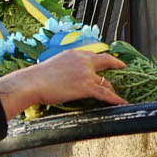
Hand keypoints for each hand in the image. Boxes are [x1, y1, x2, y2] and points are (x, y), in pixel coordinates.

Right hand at [0, 51, 125, 117]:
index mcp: (74, 53)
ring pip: (105, 81)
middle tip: (124, 69)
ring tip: (119, 94)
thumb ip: (66, 66)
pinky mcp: (86, 86)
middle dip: (116, 65)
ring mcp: (85, 73)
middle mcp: (83, 60)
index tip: (109, 60)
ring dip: (113, 89)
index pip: (94, 54)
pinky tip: (122, 102)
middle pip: (105, 61)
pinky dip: (115, 98)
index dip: (103, 58)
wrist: (32, 83)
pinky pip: (105, 93)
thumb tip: (68, 75)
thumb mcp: (55, 64)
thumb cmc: (38, 77)